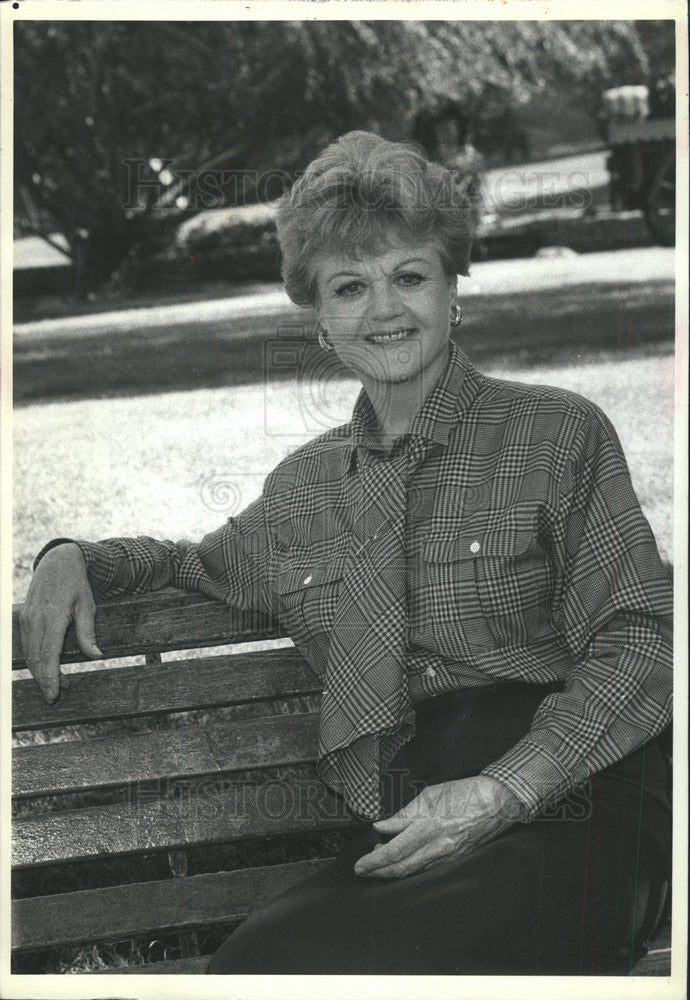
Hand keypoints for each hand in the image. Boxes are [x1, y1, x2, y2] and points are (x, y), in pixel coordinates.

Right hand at [19, 543, 101, 703]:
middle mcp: (35, 619)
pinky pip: (27, 644)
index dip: (50, 677)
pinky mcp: (24, 618)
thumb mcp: (88, 605)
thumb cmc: (76, 584)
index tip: (53, 694)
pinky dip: (35, 658)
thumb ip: (88, 632)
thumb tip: (97, 656)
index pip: (48, 655)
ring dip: (40, 671)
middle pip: (36, 658)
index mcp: (52, 617)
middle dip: (44, 680)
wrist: (57, 563)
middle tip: (55, 696)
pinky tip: (46, 666)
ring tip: (56, 684)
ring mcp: (27, 619)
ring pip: (29, 653)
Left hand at [354, 775, 525, 878]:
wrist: (497, 803)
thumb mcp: (429, 796)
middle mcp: (437, 846)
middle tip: (362, 871)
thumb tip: (382, 826)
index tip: (359, 864)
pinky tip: (402, 862)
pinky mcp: (455, 859)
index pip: (394, 850)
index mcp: (428, 827)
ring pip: (414, 871)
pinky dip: (411, 868)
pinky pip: (427, 869)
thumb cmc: (464, 793)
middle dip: (378, 872)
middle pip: (401, 867)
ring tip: (378, 864)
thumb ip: (404, 814)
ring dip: (392, 871)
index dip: (374, 861)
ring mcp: (447, 856)